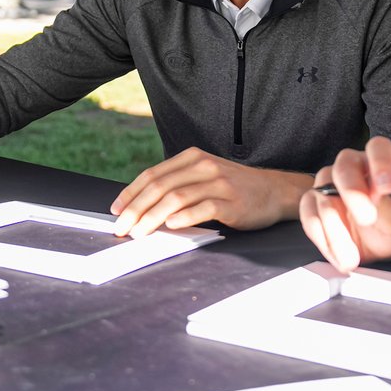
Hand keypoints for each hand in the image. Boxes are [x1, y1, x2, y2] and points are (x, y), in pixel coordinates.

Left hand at [110, 148, 310, 236]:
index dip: (131, 193)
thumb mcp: (205, 176)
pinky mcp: (232, 201)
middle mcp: (204, 166)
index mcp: (193, 158)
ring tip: (139, 232)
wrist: (274, 191)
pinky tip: (170, 226)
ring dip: (152, 217)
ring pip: (176, 198)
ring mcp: (219, 183)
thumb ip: (178, 183)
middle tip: (121, 228)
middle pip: (160, 186)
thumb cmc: (234, 188)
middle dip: (135, 209)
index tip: (116, 210)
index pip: (153, 174)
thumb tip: (141, 205)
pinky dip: (183, 217)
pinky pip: (203, 208)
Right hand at [300, 136, 390, 272]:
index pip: (378, 148)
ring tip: (352, 256)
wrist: (382, 243)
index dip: (381, 162)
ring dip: (337, 232)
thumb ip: (387, 205)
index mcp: (377, 162)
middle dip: (353, 194)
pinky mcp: (313, 205)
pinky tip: (339, 255)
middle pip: (343, 168)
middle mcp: (351, 167)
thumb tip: (376, 194)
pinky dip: (323, 240)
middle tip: (368, 218)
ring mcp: (328, 184)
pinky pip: (309, 217)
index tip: (386, 185)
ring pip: (323, 198)